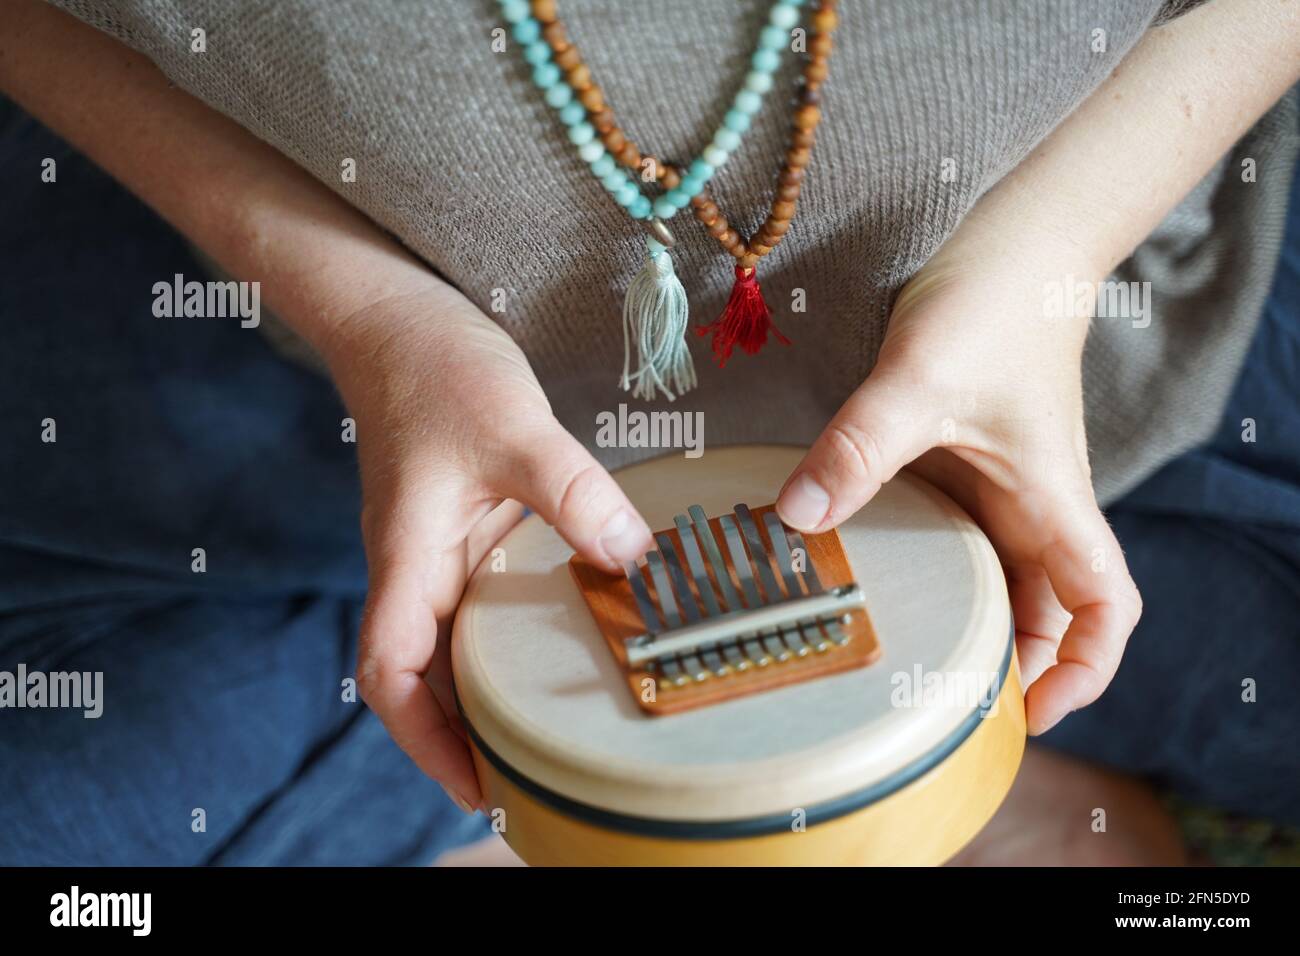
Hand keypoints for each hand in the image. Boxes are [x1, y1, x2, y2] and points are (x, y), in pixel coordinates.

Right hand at [322, 285, 652, 810]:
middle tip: (536, 780)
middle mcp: (419, 567)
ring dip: (490, 691)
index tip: (476, 786)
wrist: (398, 319)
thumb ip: (573, 494)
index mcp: (409, 558)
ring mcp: (440, 551)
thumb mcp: (513, 429)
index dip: (425, 741)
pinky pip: (484, 602)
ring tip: (556, 731)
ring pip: (456, 644)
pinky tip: (562, 638)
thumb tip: (633, 560)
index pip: (390, 674)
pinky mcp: (465, 529)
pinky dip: (513, 635)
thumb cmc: (435, 370)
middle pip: (426, 678)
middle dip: (468, 736)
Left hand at [776, 239, 1141, 734]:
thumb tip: (796, 520)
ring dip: (963, 621)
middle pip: (1042, 614)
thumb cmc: (992, 309)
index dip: (1085, 668)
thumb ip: (858, 449)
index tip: (1037, 710)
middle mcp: (1033, 507)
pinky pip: (955, 537)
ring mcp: (1000, 489)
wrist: (1013, 248)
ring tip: (898, 662)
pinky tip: (873, 579)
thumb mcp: (918, 382)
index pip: (1104, 607)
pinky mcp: (964, 466)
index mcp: (1053, 503)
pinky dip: (930, 570)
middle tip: (936, 706)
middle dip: (1005, 666)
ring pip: (996, 579)